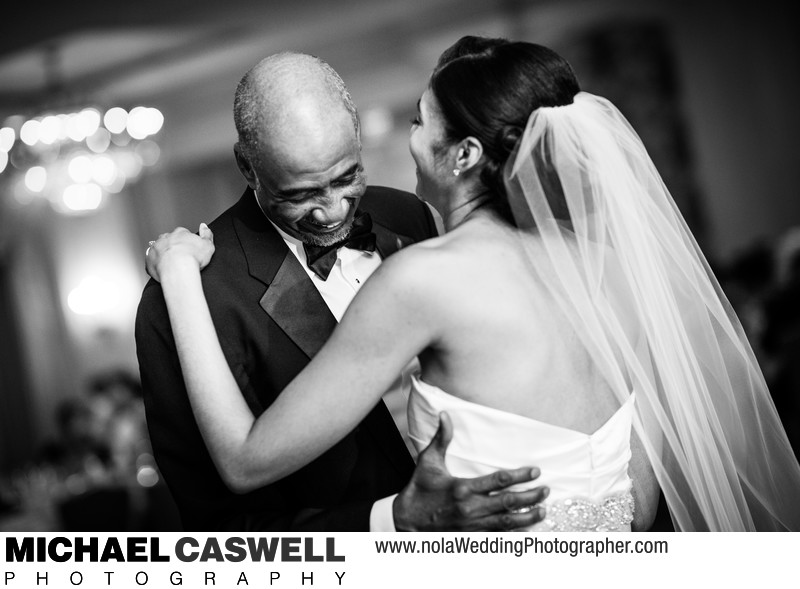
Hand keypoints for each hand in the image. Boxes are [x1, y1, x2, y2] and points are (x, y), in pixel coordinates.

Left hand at [145, 223, 214, 281]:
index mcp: (180, 233)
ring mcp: (156, 247)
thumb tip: (204, 226)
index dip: (187, 242)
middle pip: (169, 239)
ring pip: (159, 248)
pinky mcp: (149, 259)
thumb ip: (207, 234)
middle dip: (173, 246)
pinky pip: (151, 260)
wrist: (178, 270)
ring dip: (163, 254)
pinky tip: (163, 269)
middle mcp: (166, 238)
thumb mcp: (208, 245)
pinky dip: (156, 264)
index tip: (190, 249)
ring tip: (171, 264)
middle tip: (181, 257)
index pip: (183, 233)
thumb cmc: (192, 258)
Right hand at [393, 412, 547, 530]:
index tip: (535, 471)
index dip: (520, 476)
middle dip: (530, 497)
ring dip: (527, 517)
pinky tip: (527, 532)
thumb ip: (441, 439)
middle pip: (508, 503)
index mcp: (462, 488)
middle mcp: (470, 508)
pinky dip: (514, 536)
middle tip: (546, 490)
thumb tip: (446, 416)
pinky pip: (497, 538)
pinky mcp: (470, 537)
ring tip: (543, 511)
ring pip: (507, 523)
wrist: (406, 521)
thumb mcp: (428, 462)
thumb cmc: (419, 490)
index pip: (499, 481)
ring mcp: (472, 526)